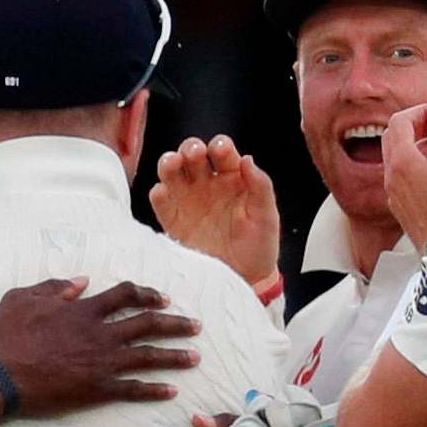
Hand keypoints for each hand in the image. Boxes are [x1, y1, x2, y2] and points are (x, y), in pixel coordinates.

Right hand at [0, 277, 200, 426]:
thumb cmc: (4, 336)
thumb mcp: (23, 298)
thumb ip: (54, 287)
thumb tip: (82, 281)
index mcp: (83, 310)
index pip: (126, 295)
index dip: (148, 294)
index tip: (163, 299)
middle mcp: (99, 334)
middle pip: (147, 324)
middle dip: (175, 324)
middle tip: (196, 326)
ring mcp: (100, 363)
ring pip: (148, 357)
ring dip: (175, 356)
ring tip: (196, 358)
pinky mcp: (96, 390)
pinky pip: (133, 390)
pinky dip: (154, 390)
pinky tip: (171, 391)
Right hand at [149, 135, 280, 290]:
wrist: (245, 279)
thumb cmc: (258, 246)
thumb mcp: (267, 216)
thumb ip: (261, 186)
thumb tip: (248, 160)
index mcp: (232, 177)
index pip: (222, 151)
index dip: (219, 146)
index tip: (220, 150)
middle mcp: (207, 184)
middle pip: (192, 155)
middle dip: (190, 148)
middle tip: (194, 154)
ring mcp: (188, 201)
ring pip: (172, 172)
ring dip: (169, 163)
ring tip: (172, 164)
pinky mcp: (173, 221)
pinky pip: (161, 202)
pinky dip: (158, 195)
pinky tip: (163, 194)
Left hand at [383, 104, 426, 253]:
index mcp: (402, 161)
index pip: (399, 121)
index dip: (420, 110)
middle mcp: (391, 175)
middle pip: (393, 134)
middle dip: (415, 122)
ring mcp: (392, 190)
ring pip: (394, 154)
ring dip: (415, 142)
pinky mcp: (397, 203)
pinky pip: (399, 173)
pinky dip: (413, 160)